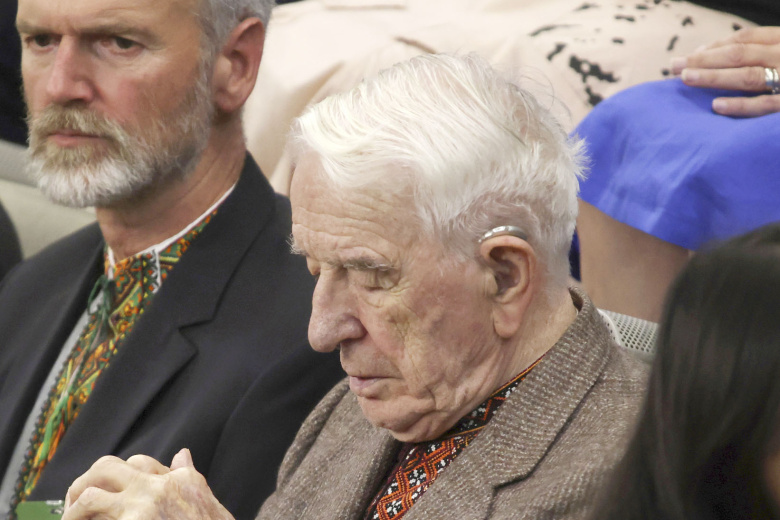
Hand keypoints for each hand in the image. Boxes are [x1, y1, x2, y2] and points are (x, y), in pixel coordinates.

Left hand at [62, 449, 234, 519]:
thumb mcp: (208, 503)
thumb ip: (191, 477)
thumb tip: (182, 454)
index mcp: (179, 481)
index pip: (140, 463)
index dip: (123, 475)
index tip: (115, 489)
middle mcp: (156, 490)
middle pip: (106, 469)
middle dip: (87, 481)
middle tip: (77, 500)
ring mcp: (139, 512)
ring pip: (89, 497)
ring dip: (73, 509)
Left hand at [671, 27, 779, 116]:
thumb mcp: (777, 54)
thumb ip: (753, 53)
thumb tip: (704, 55)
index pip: (744, 39)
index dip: (713, 47)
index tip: (688, 57)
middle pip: (739, 55)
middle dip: (704, 60)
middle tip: (676, 67)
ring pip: (748, 76)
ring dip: (714, 77)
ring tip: (687, 79)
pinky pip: (764, 104)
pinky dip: (740, 105)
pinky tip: (715, 105)